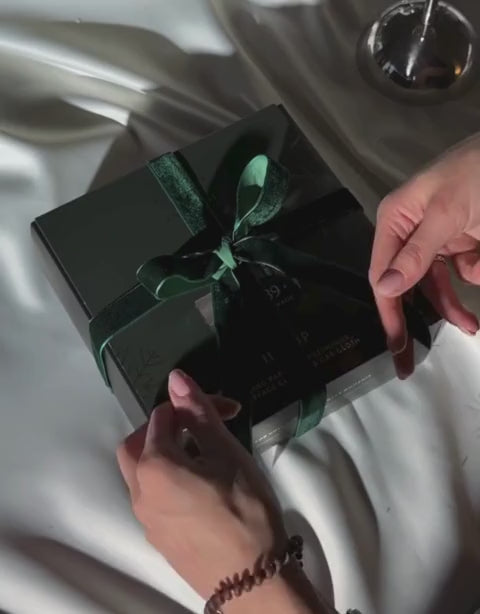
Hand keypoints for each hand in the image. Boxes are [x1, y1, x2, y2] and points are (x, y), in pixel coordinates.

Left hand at [117, 370, 322, 613]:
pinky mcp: (159, 540)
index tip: (226, 409)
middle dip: (164, 428)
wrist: (252, 581)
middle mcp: (139, 493)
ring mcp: (146, 520)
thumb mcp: (227, 454)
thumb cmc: (244, 509)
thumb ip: (199, 414)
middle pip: (137, 445)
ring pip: (141, 474)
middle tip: (199, 429)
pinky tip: (200, 489)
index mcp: (153, 467)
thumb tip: (176, 378)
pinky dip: (167, 481)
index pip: (163, 417)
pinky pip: (152, 498)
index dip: (193, 406)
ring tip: (203, 457)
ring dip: (164, 455)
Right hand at [369, 135, 479, 377]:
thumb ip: (416, 254)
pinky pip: (460, 270)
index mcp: (395, 222)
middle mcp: (408, 233)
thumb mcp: (447, 213)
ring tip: (472, 326)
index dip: (389, 313)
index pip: (383, 275)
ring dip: (453, 305)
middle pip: (405, 286)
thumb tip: (383, 288)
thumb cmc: (477, 173)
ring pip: (435, 285)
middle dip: (417, 319)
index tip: (397, 346)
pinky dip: (474, 272)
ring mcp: (434, 238)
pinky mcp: (457, 240)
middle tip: (408, 363)